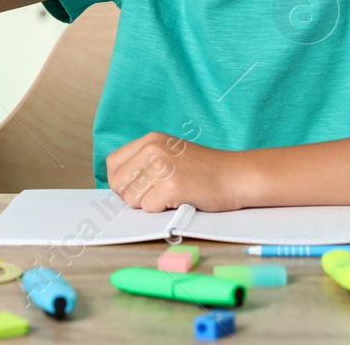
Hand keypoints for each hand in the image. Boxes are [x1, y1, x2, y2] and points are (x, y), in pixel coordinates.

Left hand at [105, 132, 251, 211]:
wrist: (236, 175)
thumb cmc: (204, 171)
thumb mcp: (169, 153)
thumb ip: (144, 163)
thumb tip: (118, 185)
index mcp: (150, 139)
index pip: (112, 164)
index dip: (121, 181)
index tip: (137, 188)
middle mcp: (152, 149)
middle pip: (118, 183)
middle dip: (132, 196)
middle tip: (156, 194)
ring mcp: (161, 167)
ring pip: (132, 199)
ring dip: (149, 204)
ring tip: (170, 195)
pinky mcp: (172, 186)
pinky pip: (149, 208)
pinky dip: (162, 210)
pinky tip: (180, 199)